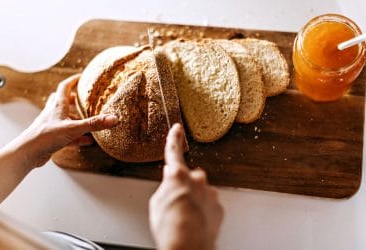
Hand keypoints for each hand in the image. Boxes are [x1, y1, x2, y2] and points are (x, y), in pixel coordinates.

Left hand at [16, 74, 117, 167]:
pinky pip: (67, 135)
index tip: (81, 77)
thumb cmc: (45, 137)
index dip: (73, 81)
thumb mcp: (74, 128)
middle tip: (84, 99)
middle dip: (74, 99)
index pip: (65, 87)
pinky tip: (87, 141)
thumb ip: (94, 124)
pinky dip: (77, 136)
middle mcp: (53, 114)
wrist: (27, 153)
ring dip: (76, 118)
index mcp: (57, 106)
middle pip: (63, 101)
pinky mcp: (51, 139)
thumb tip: (113, 119)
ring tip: (89, 121)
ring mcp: (52, 126)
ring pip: (65, 118)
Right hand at [149, 124, 223, 249]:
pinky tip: (194, 222)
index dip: (174, 138)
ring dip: (193, 201)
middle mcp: (197, 180)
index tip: (177, 128)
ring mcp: (209, 193)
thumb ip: (165, 186)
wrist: (188, 244)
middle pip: (189, 177)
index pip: (173, 151)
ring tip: (184, 218)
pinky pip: (208, 205)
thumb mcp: (157, 203)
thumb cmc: (170, 226)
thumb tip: (170, 179)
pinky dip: (202, 211)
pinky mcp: (218, 206)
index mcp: (178, 175)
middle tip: (175, 204)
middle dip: (183, 187)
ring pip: (200, 192)